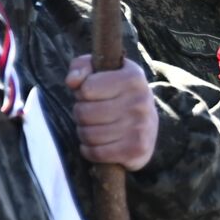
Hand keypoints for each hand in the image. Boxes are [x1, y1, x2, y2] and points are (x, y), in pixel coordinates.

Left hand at [66, 54, 158, 171]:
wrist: (147, 124)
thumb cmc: (115, 94)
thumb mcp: (100, 71)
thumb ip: (81, 67)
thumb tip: (72, 82)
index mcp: (133, 77)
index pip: (86, 88)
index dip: (82, 93)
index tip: (93, 94)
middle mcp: (141, 100)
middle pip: (84, 112)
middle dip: (81, 114)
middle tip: (92, 113)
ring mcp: (142, 126)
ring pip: (88, 134)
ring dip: (84, 133)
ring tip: (96, 127)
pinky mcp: (138, 149)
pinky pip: (97, 153)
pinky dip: (90, 150)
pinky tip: (99, 144)